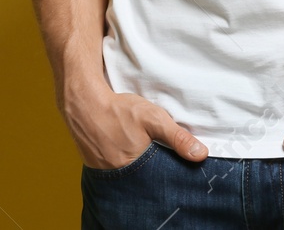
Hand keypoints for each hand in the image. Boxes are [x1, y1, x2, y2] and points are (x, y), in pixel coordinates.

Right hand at [64, 82, 207, 168]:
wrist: (83, 103)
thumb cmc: (118, 110)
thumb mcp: (154, 119)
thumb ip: (177, 137)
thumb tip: (200, 154)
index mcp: (136, 170)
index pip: (160, 181)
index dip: (168, 173)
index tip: (173, 165)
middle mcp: (120, 177)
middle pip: (144, 180)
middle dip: (153, 171)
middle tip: (155, 155)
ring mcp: (105, 173)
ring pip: (130, 175)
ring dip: (138, 167)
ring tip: (141, 151)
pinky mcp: (96, 166)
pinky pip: (116, 170)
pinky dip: (124, 163)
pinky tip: (127, 149)